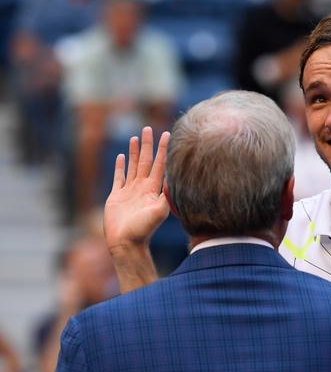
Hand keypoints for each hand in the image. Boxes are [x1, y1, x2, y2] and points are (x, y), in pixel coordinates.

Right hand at [104, 127, 169, 254]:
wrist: (126, 243)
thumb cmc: (143, 230)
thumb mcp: (158, 212)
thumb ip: (166, 197)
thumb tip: (173, 180)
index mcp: (153, 189)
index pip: (159, 164)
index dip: (163, 150)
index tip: (167, 135)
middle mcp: (143, 188)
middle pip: (145, 161)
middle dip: (147, 145)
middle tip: (149, 128)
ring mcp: (130, 191)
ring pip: (132, 166)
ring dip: (133, 152)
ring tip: (136, 137)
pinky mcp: (116, 196)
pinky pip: (118, 178)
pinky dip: (120, 167)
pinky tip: (120, 157)